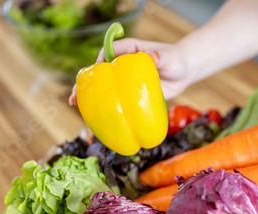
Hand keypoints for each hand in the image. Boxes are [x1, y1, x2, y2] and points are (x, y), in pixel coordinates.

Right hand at [69, 38, 188, 104]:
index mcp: (127, 50)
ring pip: (103, 87)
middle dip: (85, 83)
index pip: (107, 53)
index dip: (97, 63)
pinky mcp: (129, 93)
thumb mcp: (168, 58)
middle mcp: (122, 64)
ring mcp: (124, 80)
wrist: (183, 73)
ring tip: (76, 106)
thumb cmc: (175, 60)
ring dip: (89, 96)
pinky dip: (104, 107)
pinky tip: (96, 118)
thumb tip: (153, 56)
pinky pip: (115, 99)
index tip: (93, 74)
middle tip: (74, 95)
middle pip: (99, 72)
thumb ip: (160, 57)